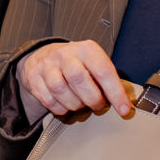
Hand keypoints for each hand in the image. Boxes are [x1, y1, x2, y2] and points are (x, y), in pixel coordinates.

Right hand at [16, 40, 132, 119]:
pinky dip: (60, 108)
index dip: (115, 93)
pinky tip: (66, 105)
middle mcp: (65, 54)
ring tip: (80, 104)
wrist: (44, 56)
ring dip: (74, 104)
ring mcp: (47, 65)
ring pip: (60, 89)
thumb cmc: (77, 64)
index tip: (124, 110)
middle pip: (78, 78)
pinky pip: (48, 99)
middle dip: (91, 98)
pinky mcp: (34, 77)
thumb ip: (107, 80)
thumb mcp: (93, 63)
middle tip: (97, 105)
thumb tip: (124, 105)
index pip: (103, 70)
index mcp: (86, 49)